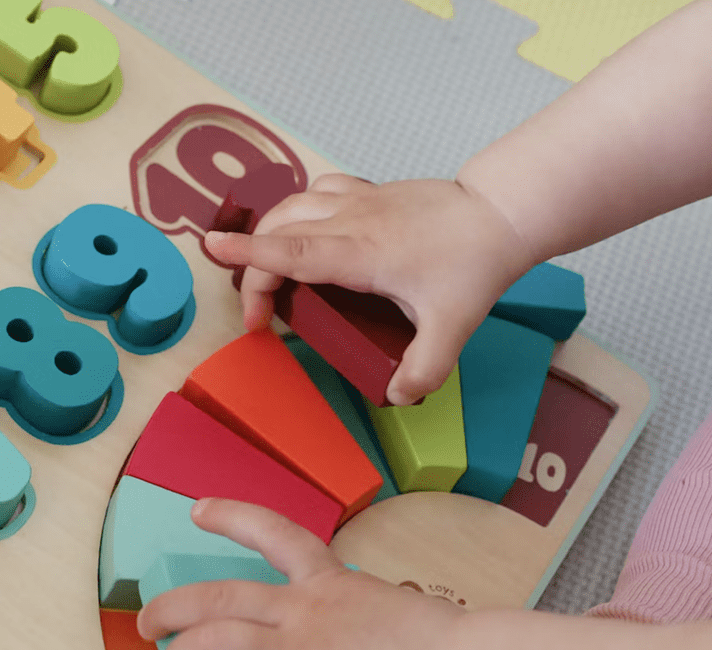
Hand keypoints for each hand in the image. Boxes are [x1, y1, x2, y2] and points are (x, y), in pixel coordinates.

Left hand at [137, 498, 464, 649]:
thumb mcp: (398, 616)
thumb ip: (366, 628)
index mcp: (331, 585)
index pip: (275, 534)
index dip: (231, 517)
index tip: (201, 510)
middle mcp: (303, 610)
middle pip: (217, 595)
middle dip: (171, 606)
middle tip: (149, 621)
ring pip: (208, 643)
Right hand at [204, 175, 532, 404]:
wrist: (499, 213)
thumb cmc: (472, 263)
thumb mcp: (453, 327)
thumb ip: (423, 368)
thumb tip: (397, 396)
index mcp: (359, 252)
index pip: (291, 252)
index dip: (249, 254)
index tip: (212, 247)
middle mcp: (350, 220)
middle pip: (280, 234)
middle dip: (255, 271)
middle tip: (262, 318)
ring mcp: (357, 200)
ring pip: (292, 205)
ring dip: (270, 235)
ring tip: (270, 272)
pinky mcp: (368, 192)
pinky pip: (316, 192)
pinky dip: (298, 210)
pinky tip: (307, 230)